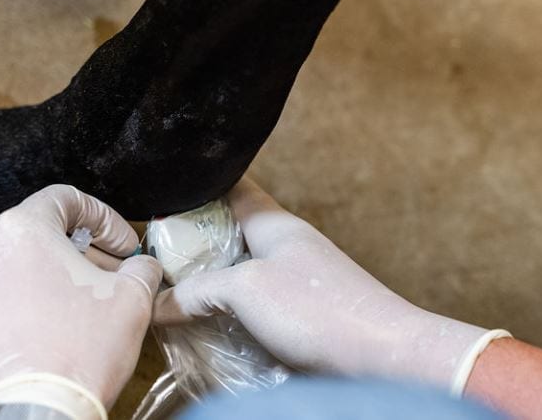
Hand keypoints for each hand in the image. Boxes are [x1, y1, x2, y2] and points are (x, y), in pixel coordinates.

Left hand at [0, 185, 161, 417]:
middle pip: (36, 236)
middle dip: (77, 254)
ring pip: (9, 271)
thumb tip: (141, 268)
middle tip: (107, 279)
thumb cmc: (80, 354)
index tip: (122, 246)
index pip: (66, 199)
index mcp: (21, 230)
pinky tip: (40, 337)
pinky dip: (14, 313)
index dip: (103, 218)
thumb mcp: (132, 300)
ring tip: (74, 312)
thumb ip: (140, 269)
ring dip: (44, 282)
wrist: (32, 417)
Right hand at [153, 179, 505, 392]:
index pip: (234, 187)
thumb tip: (158, 302)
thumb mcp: (246, 291)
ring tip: (173, 291)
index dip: (200, 185)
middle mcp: (284, 246)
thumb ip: (198, 290)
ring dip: (210, 280)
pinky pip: (254, 303)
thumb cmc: (319, 309)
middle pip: (231, 232)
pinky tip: (209, 323)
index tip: (166, 191)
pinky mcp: (300, 314)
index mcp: (274, 224)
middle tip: (157, 254)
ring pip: (240, 270)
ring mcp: (294, 279)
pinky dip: (229, 309)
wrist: (383, 356)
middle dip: (195, 241)